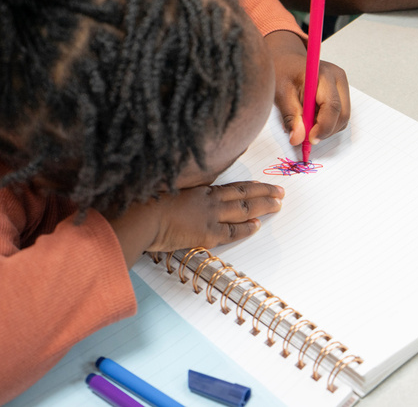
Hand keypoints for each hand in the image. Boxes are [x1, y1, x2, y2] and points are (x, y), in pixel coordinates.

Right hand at [107, 182, 284, 266]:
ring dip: (263, 206)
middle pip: (243, 193)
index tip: (261, 183)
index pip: (229, 186)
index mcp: (196, 189)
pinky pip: (232, 231)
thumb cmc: (141, 205)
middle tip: (281, 191)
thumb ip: (176, 194)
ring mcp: (209, 215)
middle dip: (264, 191)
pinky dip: (246, 228)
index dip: (247, 185)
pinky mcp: (207, 233)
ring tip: (278, 204)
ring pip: (244, 208)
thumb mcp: (162, 192)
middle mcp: (206, 199)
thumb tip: (177, 199)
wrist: (137, 218)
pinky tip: (258, 225)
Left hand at [264, 30, 349, 145]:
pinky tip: (313, 117)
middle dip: (326, 131)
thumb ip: (290, 116)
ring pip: (343, 118)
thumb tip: (298, 138)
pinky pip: (340, 116)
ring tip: (306, 122)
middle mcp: (338, 78)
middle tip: (306, 137)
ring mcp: (342, 85)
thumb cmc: (282, 71)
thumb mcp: (280, 93)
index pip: (332, 106)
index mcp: (323, 74)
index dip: (323, 127)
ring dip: (326, 128)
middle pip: (342, 114)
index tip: (310, 139)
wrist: (287, 59)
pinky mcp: (342, 92)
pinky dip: (328, 123)